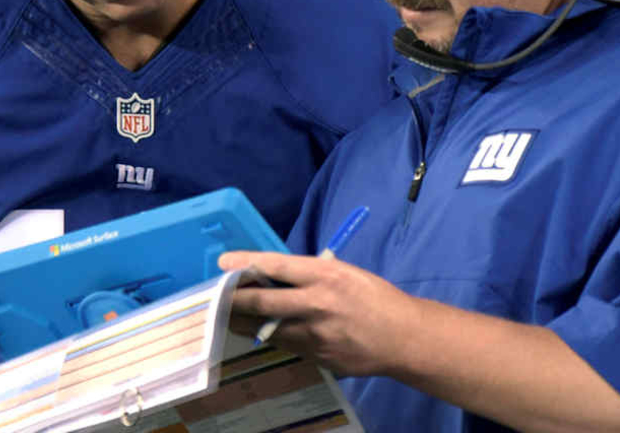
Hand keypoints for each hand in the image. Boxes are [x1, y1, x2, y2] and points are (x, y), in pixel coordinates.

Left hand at [219, 251, 418, 377]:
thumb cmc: (374, 298)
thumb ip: (313, 274)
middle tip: (217, 296)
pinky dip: (270, 337)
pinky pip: (285, 344)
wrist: (402, 337)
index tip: (223, 263)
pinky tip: (259, 332)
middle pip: (263, 301)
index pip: (276, 265)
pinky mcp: (316, 356)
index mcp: (325, 275)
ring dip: (244, 322)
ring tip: (228, 316)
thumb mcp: (345, 273)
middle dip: (235, 299)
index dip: (246, 263)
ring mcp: (315, 333)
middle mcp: (316, 303)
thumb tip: (279, 274)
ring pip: (267, 328)